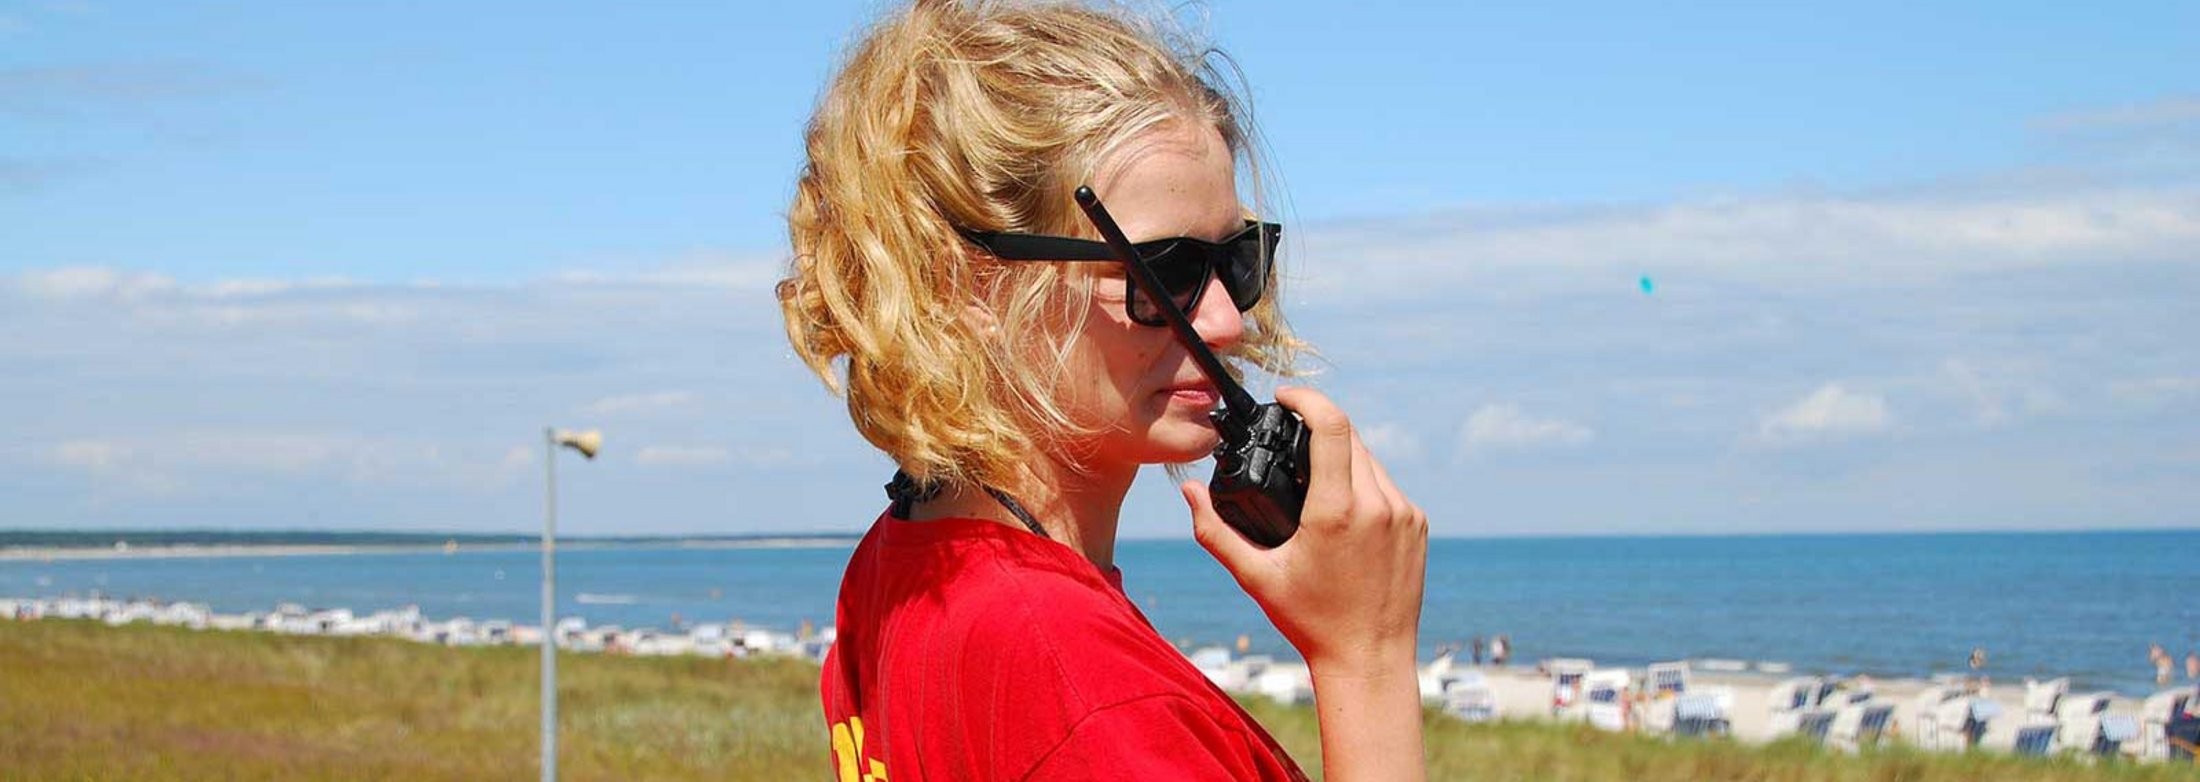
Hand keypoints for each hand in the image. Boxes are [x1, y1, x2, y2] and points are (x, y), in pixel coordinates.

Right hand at [1183, 386, 1427, 676]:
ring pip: (1371, 458)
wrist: (1369, 659)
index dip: (1306, 398)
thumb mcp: (1256, 577)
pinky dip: (1364, 482)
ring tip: (1314, 474)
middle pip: (1350, 435)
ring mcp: (1404, 513)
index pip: (1331, 425)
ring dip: (1343, 454)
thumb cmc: (1310, 622)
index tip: (1285, 397)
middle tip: (1290, 436)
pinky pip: (1388, 485)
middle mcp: (1378, 504)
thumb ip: (1216, 531)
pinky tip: (1343, 504)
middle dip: (1318, 426)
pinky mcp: (1418, 524)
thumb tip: (1189, 491)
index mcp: (1337, 511)